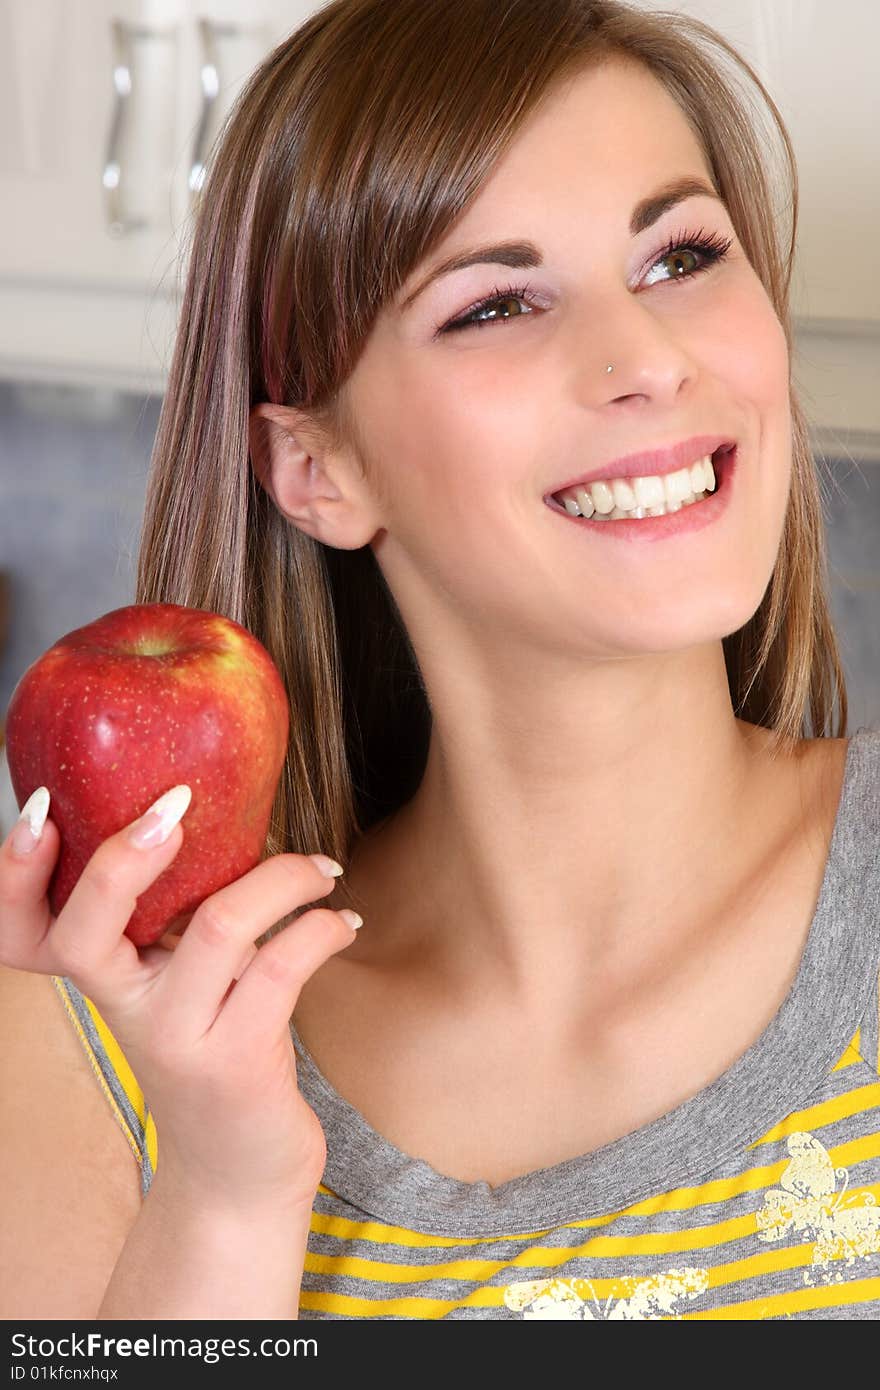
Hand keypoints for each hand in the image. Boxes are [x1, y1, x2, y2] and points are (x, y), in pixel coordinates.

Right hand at [0, 785, 360, 1212]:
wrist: (237, 1174)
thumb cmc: (216, 1054)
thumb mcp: (179, 987)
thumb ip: (176, 920)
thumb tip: (223, 817)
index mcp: (103, 982)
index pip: (21, 930)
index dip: (14, 871)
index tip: (44, 808)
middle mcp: (126, 1011)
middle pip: (90, 927)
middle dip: (128, 853)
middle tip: (179, 802)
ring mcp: (178, 1040)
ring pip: (218, 926)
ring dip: (283, 877)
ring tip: (322, 867)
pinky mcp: (237, 1064)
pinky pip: (281, 967)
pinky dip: (321, 927)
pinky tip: (341, 922)